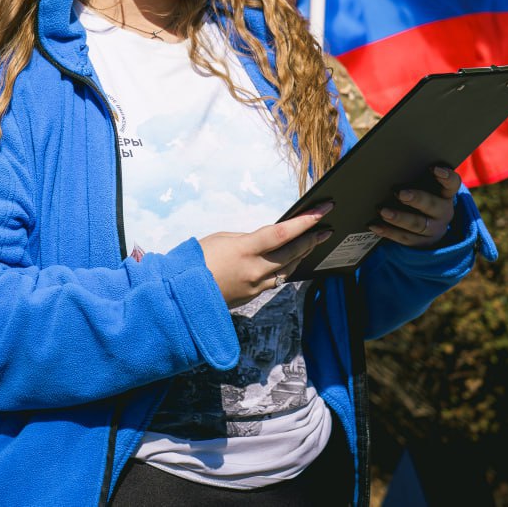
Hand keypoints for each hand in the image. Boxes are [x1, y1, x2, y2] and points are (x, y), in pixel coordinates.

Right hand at [199, 204, 332, 307]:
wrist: (182, 294)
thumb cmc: (196, 259)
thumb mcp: (221, 238)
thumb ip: (247, 239)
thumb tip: (266, 241)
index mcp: (244, 250)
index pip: (282, 233)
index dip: (306, 221)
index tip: (323, 210)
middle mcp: (254, 270)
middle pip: (292, 253)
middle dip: (312, 239)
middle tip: (326, 229)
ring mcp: (255, 286)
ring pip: (288, 269)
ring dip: (302, 254)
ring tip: (313, 242)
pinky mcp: (252, 296)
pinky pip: (276, 281)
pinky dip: (286, 268)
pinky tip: (291, 260)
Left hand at [370, 166, 459, 248]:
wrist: (432, 227)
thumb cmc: (424, 197)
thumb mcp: (427, 188)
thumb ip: (417, 178)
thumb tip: (393, 166)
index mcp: (446, 195)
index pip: (452, 183)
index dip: (446, 176)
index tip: (434, 168)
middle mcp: (443, 212)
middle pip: (432, 205)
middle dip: (416, 199)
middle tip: (400, 193)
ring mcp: (433, 229)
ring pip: (417, 224)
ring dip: (399, 218)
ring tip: (383, 211)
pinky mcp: (421, 243)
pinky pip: (404, 238)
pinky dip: (388, 232)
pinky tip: (374, 225)